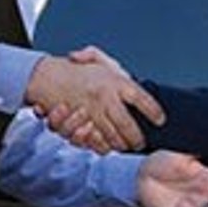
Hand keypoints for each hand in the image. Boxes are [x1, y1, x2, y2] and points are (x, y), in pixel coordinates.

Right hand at [28, 46, 163, 151]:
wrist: (47, 76)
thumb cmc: (77, 70)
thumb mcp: (99, 59)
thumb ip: (117, 66)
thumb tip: (132, 78)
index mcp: (115, 81)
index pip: (142, 98)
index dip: (153, 111)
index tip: (161, 120)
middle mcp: (106, 98)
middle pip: (129, 124)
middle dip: (137, 137)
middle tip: (141, 142)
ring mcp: (93, 112)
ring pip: (113, 136)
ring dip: (122, 144)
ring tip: (128, 146)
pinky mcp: (79, 123)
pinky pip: (95, 141)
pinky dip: (102, 146)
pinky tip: (108, 146)